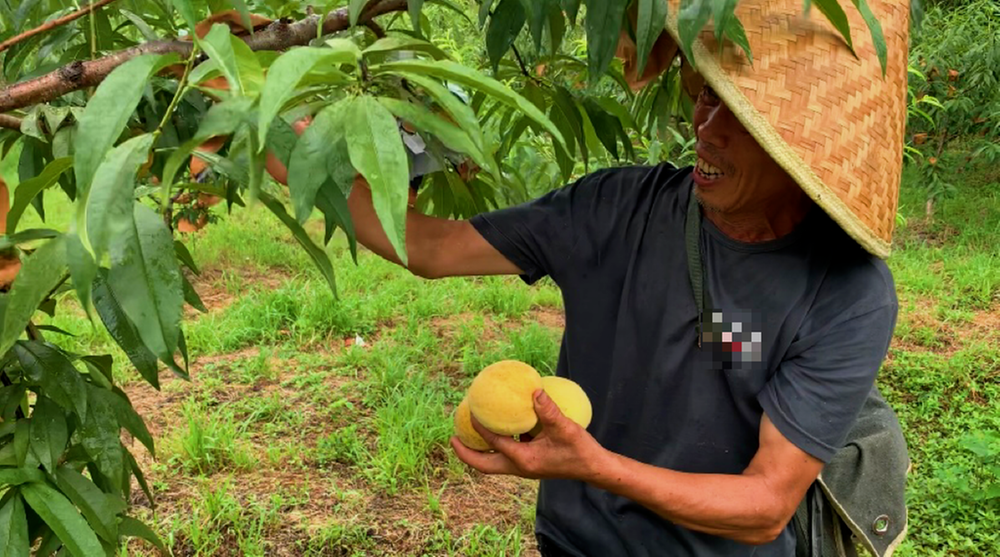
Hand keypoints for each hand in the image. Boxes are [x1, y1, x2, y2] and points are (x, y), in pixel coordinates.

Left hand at [450, 389, 605, 481]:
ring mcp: (524, 467)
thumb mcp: (565, 428)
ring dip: (479, 450)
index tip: (470, 411)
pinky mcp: (530, 463)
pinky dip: (497, 444)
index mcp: (524, 460)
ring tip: (469, 432)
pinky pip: (506, 454)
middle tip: (452, 437)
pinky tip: (501, 426)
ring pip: (493, 462)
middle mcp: (519, 467)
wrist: (594, 468)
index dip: (480, 427)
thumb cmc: (580, 450)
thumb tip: (535, 391)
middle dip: (466, 453)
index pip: (494, 443)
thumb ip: (549, 410)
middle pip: (483, 465)